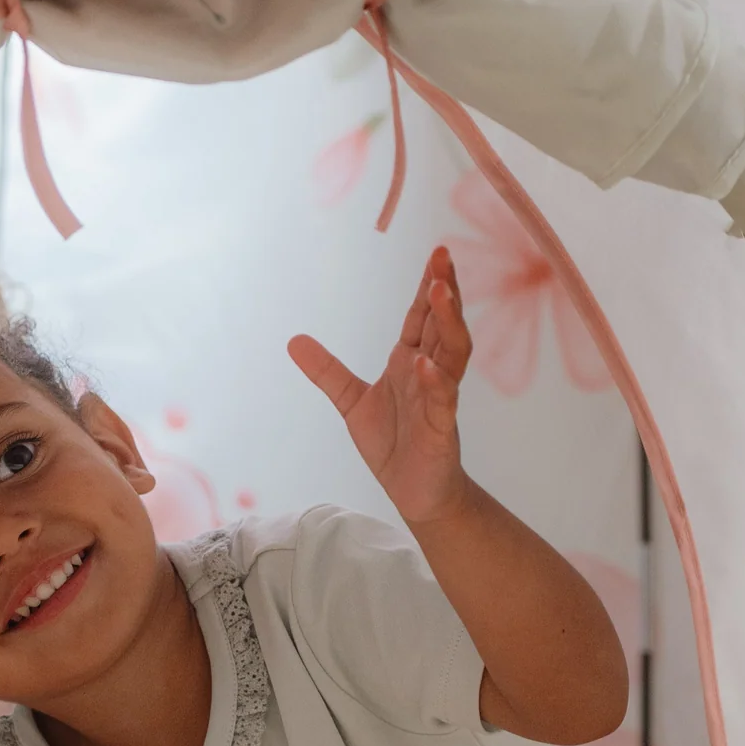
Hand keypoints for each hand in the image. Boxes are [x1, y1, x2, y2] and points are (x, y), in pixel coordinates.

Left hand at [289, 246, 474, 525]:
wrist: (415, 492)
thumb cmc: (393, 444)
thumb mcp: (351, 402)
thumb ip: (328, 371)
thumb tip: (293, 340)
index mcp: (411, 363)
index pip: (422, 317)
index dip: (428, 286)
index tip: (436, 254)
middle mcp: (431, 375)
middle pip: (442, 325)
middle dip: (444, 292)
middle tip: (443, 257)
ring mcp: (439, 401)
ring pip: (451, 355)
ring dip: (447, 324)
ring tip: (440, 294)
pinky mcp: (441, 430)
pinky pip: (442, 401)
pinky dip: (435, 382)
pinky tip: (426, 364)